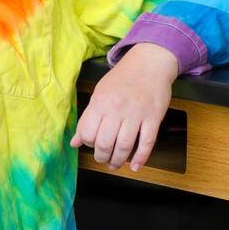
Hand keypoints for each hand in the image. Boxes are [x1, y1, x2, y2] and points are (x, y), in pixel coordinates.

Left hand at [70, 42, 177, 172]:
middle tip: (103, 159)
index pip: (87, 133)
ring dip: (118, 161)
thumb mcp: (99, 94)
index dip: (88, 144)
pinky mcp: (153, 118)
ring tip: (115, 164)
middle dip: (102, 157)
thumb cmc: (122, 79)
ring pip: (124, 146)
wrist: (149, 63)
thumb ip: (87, 119)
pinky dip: (140, 158)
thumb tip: (74, 142)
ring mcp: (137, 114)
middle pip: (105, 144)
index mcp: (100, 103)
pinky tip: (135, 166)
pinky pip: (147, 143)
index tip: (92, 144)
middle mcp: (117, 109)